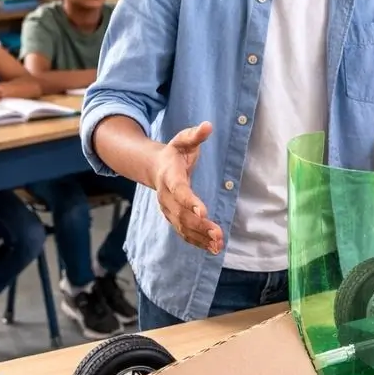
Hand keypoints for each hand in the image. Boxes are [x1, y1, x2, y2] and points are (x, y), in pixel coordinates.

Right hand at [152, 121, 223, 252]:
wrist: (154, 167)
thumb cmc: (174, 153)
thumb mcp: (183, 140)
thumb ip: (195, 135)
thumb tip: (208, 125)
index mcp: (169, 176)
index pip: (179, 190)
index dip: (190, 201)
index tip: (203, 212)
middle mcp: (166, 196)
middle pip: (182, 214)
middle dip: (199, 226)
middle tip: (218, 234)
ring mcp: (168, 209)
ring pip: (183, 227)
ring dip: (200, 237)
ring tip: (218, 245)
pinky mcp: (173, 218)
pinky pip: (184, 233)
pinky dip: (197, 242)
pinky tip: (213, 249)